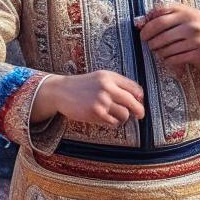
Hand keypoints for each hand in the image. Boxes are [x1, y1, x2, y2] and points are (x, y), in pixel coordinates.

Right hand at [31, 70, 145, 127]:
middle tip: (140, 116)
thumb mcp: (99, 78)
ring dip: (123, 118)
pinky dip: (112, 123)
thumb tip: (137, 98)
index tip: (139, 102)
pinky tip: (106, 119)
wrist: (60, 91)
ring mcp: (101, 100)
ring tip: (115, 117)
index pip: (134, 88)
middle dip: (139, 110)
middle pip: (133, 102)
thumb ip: (116, 84)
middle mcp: (107, 87)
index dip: (140, 97)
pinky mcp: (96, 112)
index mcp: (109, 77)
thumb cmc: (80, 86)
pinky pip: (113, 122)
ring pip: (124, 114)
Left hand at [137, 3, 199, 68]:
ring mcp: (198, 40)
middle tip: (151, 45)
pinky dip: (169, 60)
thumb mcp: (184, 12)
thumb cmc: (199, 23)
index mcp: (186, 12)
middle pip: (161, 37)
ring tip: (160, 51)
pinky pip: (176, 59)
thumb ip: (162, 12)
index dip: (146, 29)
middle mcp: (192, 25)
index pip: (158, 21)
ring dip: (159, 52)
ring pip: (167, 50)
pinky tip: (169, 57)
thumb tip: (138, 22)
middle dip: (151, 43)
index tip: (142, 35)